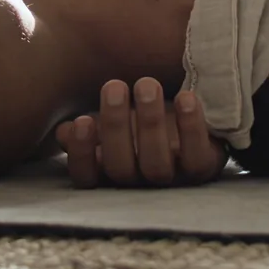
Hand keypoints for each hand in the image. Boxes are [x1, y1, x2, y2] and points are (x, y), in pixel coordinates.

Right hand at [54, 77, 228, 188]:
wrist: (197, 123)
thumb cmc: (146, 121)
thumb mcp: (117, 120)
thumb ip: (92, 124)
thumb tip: (63, 132)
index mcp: (111, 173)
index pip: (86, 177)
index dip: (81, 153)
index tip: (81, 120)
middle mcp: (140, 184)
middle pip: (120, 168)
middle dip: (115, 127)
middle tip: (114, 86)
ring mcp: (173, 179)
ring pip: (156, 164)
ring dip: (149, 123)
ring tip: (146, 84)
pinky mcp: (204, 168)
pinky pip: (197, 156)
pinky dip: (191, 127)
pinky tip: (186, 97)